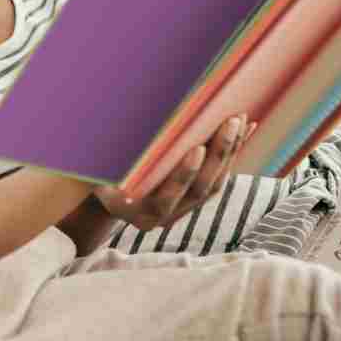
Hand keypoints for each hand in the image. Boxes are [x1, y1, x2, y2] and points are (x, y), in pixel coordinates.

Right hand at [95, 113, 254, 231]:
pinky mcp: (192, 202)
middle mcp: (161, 218)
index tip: (198, 148)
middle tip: (230, 123)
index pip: (166, 199)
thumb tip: (106, 128)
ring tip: (240, 122)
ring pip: (213, 186)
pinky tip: (244, 131)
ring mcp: (180, 212)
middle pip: (199, 191)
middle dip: (218, 155)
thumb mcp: (98, 170)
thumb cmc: (96, 175)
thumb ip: (109, 160)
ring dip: (230, 153)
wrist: (103, 193)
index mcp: (136, 213)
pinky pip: (218, 179)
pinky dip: (231, 155)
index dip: (183, 175)